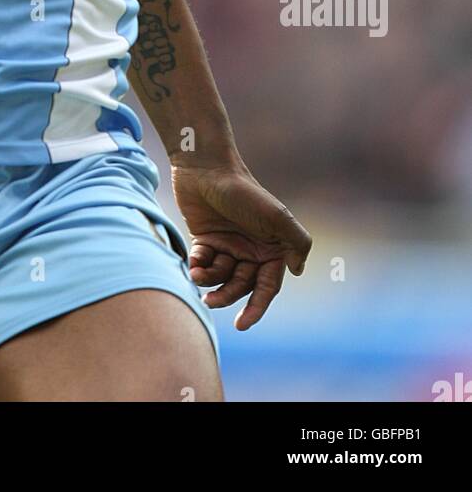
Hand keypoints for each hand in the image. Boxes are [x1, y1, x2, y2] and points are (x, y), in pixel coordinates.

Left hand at [170, 157, 311, 330]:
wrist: (206, 167)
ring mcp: (228, 245)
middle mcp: (251, 249)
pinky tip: (194, 263)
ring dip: (210, 282)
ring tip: (199, 276)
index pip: (266, 287)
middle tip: (212, 301)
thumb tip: (297, 271)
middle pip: (241, 287)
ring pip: (221, 278)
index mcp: (271, 248)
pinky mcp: (206, 239)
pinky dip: (198, 267)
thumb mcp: (277, 215)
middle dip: (227, 296)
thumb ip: (297, 242)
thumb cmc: (244, 191)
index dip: (256, 308)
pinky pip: (203, 264)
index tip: (242, 324)